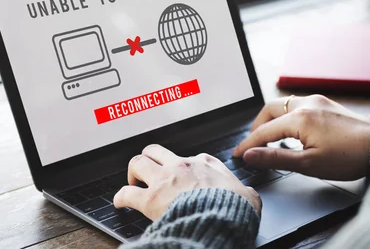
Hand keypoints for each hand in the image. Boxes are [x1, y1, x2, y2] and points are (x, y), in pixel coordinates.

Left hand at [114, 144, 261, 220]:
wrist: (222, 218)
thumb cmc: (235, 207)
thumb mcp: (248, 195)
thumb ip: (245, 191)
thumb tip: (249, 196)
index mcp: (205, 163)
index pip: (189, 157)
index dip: (183, 167)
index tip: (182, 176)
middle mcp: (182, 166)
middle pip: (155, 151)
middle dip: (149, 159)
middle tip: (148, 171)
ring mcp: (164, 180)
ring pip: (138, 162)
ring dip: (133, 172)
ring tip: (133, 182)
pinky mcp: (151, 199)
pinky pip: (126, 193)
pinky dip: (120, 197)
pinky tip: (120, 202)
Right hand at [232, 95, 369, 180]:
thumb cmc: (349, 156)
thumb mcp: (308, 164)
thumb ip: (276, 158)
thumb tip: (251, 155)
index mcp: (299, 118)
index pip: (263, 131)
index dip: (248, 144)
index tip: (238, 155)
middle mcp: (306, 104)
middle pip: (269, 110)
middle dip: (257, 127)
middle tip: (253, 145)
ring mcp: (317, 101)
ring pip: (283, 105)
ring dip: (272, 120)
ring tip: (270, 140)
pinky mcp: (326, 104)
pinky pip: (298, 105)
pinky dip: (287, 117)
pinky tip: (291, 132)